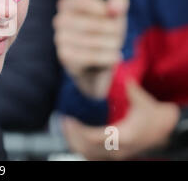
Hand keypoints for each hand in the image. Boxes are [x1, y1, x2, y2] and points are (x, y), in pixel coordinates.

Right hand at [53, 0, 129, 97]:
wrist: (94, 69)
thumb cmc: (104, 35)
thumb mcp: (114, 17)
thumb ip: (118, 4)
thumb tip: (115, 6)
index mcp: (68, 5)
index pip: (81, 0)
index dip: (101, 8)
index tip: (112, 14)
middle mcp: (59, 20)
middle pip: (95, 23)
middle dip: (114, 30)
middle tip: (118, 36)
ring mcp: (60, 39)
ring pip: (96, 40)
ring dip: (113, 45)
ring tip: (114, 48)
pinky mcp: (65, 56)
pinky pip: (93, 56)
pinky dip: (108, 58)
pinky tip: (111, 57)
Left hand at [61, 81, 179, 159]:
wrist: (164, 128)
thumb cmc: (152, 114)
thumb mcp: (143, 101)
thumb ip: (130, 89)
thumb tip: (121, 74)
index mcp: (123, 136)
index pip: (95, 137)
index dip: (79, 129)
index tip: (68, 118)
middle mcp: (118, 149)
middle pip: (87, 147)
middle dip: (73, 135)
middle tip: (63, 120)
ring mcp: (116, 153)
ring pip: (89, 153)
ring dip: (75, 141)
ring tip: (66, 126)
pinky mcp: (114, 153)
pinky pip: (93, 154)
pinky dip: (82, 145)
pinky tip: (74, 135)